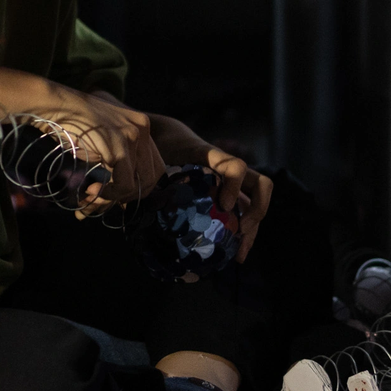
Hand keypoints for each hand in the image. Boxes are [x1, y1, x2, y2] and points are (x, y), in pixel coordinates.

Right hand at [38, 86, 165, 210]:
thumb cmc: (72, 124)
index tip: (118, 198)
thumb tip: (123, 197)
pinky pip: (123, 185)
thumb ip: (118, 160)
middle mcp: (142, 129)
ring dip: (112, 198)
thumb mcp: (103, 140)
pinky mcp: (118, 148)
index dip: (139, 188)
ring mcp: (132, 138)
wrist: (54, 105)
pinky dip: (107, 194)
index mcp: (142, 126)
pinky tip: (91, 190)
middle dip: (127, 197)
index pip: (155, 167)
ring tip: (90, 198)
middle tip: (102, 202)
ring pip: (136, 185)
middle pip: (151, 178)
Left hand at [148, 115, 272, 262]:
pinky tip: (231, 254)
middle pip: (260, 184)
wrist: (167, 134)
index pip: (234, 165)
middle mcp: (228, 169)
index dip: (234, 184)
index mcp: (210, 156)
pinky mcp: (227, 193)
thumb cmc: (160, 145)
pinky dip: (241, 232)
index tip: (223, 205)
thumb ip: (147, 176)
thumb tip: (129, 208)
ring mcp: (231, 182)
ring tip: (239, 255)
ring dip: (252, 228)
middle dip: (257, 210)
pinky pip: (242, 210)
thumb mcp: (155, 155)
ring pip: (254, 202)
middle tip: (241, 231)